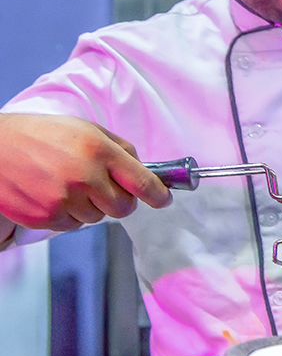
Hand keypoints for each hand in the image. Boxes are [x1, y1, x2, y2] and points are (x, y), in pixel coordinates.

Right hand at [0, 114, 171, 232]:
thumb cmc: (42, 135)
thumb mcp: (86, 129)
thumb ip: (119, 149)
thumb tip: (144, 171)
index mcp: (99, 151)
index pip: (142, 182)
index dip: (158, 195)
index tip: (164, 199)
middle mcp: (85, 176)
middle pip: (124, 208)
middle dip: (121, 201)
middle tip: (107, 190)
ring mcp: (64, 199)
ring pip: (98, 218)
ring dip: (91, 207)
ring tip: (69, 185)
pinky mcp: (46, 217)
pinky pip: (74, 226)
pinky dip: (69, 215)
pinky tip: (54, 195)